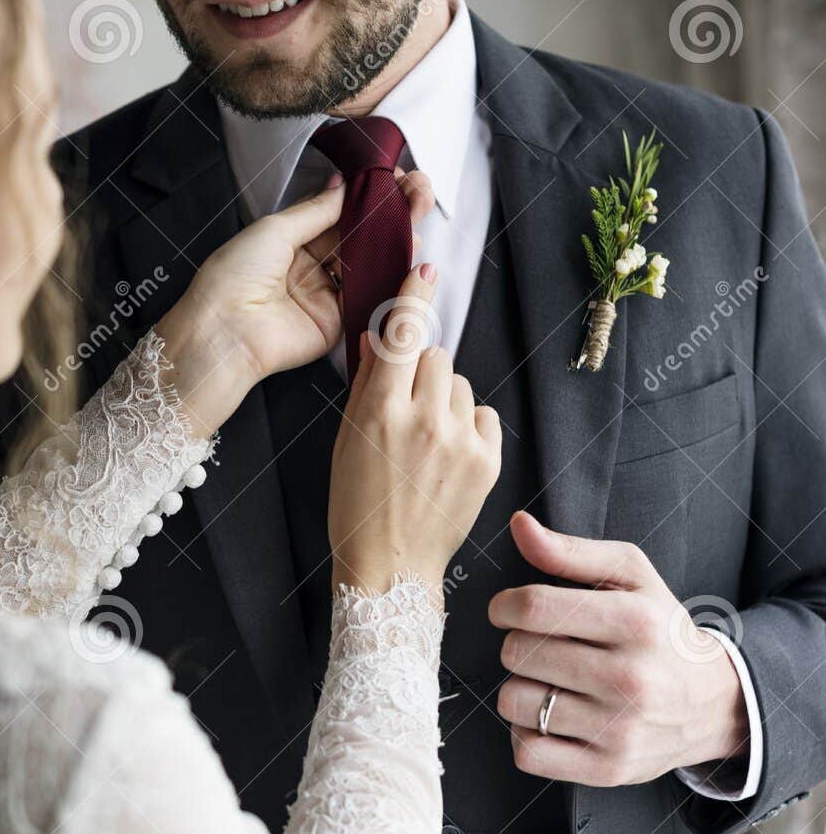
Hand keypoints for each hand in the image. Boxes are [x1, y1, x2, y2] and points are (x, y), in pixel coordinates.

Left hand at [155, 169, 433, 438]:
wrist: (225, 331)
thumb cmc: (234, 277)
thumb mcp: (274, 229)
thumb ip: (316, 211)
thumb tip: (343, 185)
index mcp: (287, 241)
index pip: (334, 214)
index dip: (363, 197)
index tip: (391, 178)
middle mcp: (307, 267)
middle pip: (355, 236)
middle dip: (386, 214)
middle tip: (416, 190)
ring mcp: (323, 295)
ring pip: (365, 263)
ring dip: (392, 239)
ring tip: (418, 212)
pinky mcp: (335, 322)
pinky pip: (366, 296)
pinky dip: (388, 275)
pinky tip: (407, 250)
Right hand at [329, 260, 500, 594]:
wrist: (390, 567)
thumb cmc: (357, 506)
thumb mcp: (347, 440)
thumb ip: (366, 386)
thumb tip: (380, 339)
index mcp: (381, 410)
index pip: (403, 334)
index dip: (414, 295)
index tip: (426, 267)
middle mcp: (424, 419)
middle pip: (436, 355)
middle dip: (422, 371)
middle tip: (408, 406)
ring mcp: (460, 441)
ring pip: (460, 384)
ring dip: (445, 399)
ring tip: (426, 439)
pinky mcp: (486, 461)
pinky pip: (483, 414)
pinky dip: (468, 425)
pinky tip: (449, 452)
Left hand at [489, 511, 748, 785]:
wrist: (715, 702)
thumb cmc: (660, 630)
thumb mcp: (631, 576)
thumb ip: (572, 551)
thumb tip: (519, 525)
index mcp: (634, 622)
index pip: (533, 608)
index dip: (504, 605)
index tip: (509, 610)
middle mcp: (630, 678)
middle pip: (519, 653)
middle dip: (518, 644)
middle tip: (543, 646)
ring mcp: (620, 728)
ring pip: (515, 702)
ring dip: (520, 688)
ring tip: (549, 681)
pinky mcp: (608, 768)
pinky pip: (527, 752)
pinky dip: (526, 733)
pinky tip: (548, 717)